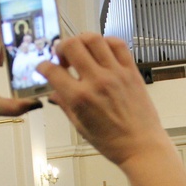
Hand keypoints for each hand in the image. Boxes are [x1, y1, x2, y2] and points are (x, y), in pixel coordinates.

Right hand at [36, 33, 169, 167]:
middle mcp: (96, 81)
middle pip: (71, 46)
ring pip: (93, 39)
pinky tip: (102, 51)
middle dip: (61, 47)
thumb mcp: (81, 127)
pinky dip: (106, 41)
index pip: (53, 71)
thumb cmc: (111, 142)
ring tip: (81, 51)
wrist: (142, 146)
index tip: (43, 67)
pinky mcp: (131, 71)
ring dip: (81, 40)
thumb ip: (65, 106)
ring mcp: (115, 73)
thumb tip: (54, 93)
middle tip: (63, 57)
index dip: (43, 66)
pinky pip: (118, 44)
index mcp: (80, 98)